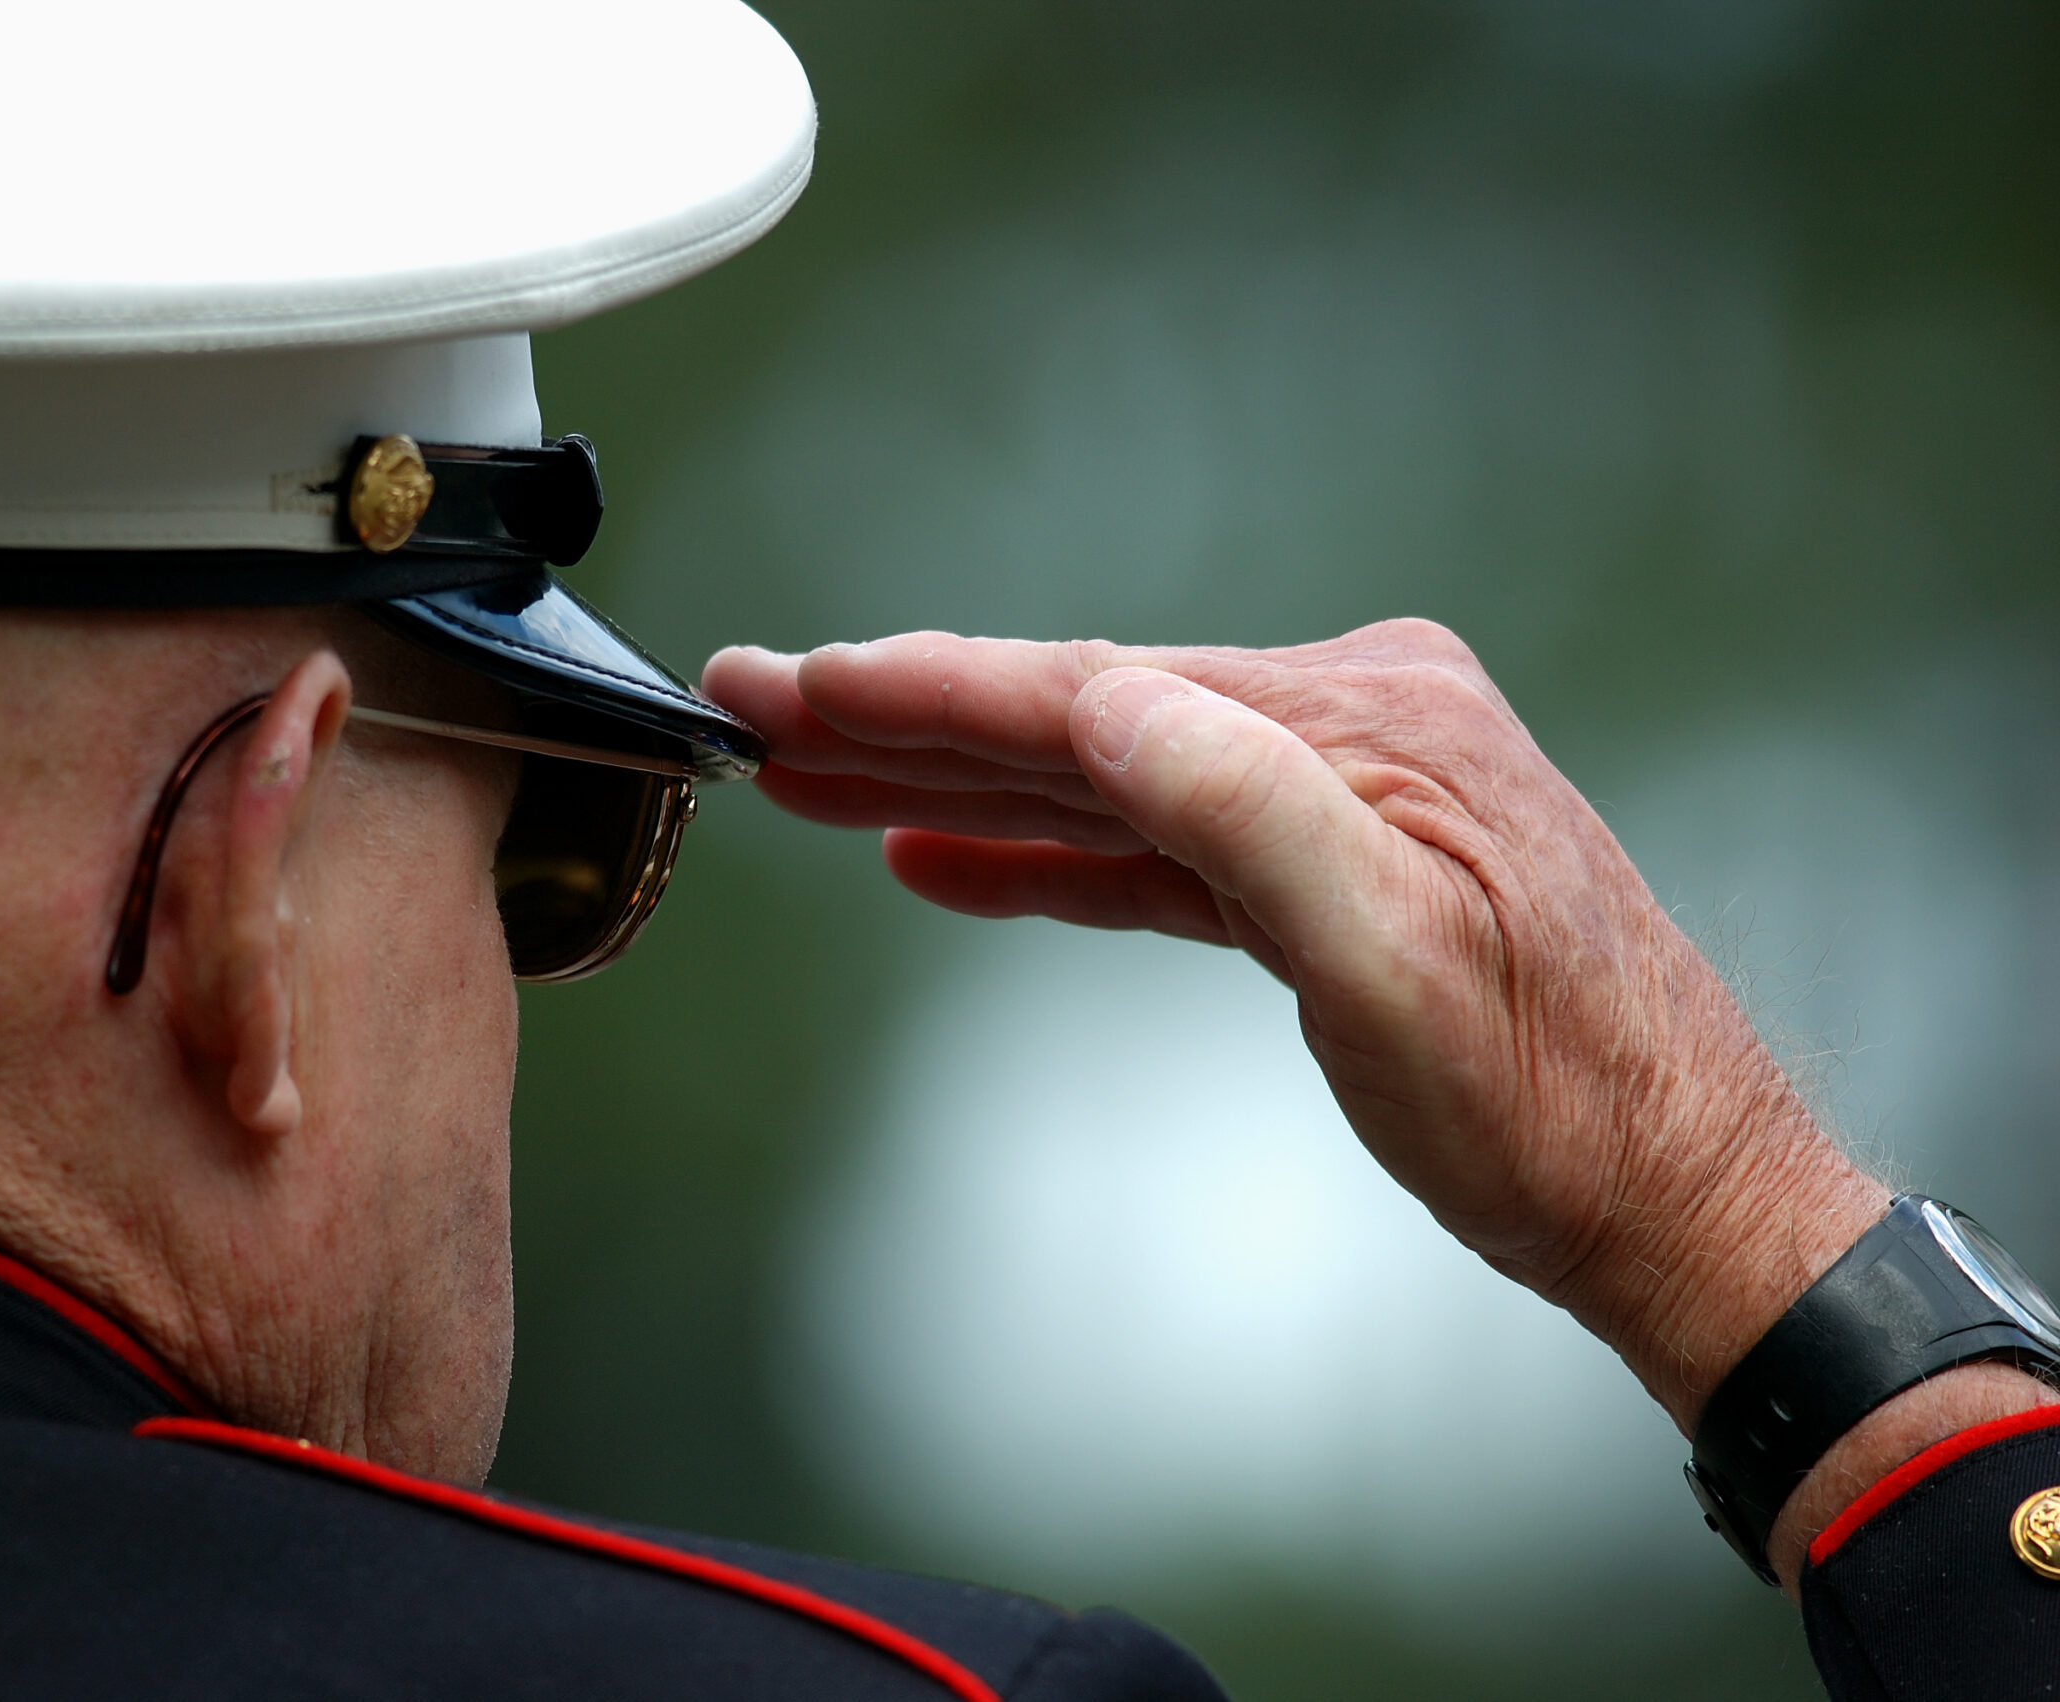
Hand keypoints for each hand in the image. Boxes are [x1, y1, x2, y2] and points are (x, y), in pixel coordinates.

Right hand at [704, 623, 1882, 1421]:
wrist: (1680, 1196)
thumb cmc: (1561, 1108)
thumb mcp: (1396, 970)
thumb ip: (1250, 815)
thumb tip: (1106, 701)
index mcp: (1366, 724)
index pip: (1097, 693)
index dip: (927, 691)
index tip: (793, 683)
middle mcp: (1354, 725)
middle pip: (1083, 716)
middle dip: (910, 720)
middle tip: (755, 707)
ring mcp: (1345, 789)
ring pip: (1106, 776)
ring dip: (958, 782)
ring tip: (815, 778)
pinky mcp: (1335, 859)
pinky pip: (1157, 840)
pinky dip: (1050, 850)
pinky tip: (951, 854)